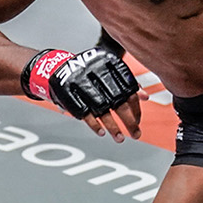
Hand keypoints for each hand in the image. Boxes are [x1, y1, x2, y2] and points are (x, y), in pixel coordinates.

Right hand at [22, 47, 143, 141]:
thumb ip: (126, 84)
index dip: (135, 107)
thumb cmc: (91, 72)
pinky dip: (93, 124)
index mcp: (109, 62)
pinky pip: (84, 112)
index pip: (128, 89)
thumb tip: (145, 97)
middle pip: (118, 100)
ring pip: (101, 109)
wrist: (57, 67)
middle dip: (129, 120)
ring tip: (120, 139)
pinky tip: (103, 133)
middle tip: (137, 134)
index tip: (138, 120)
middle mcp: (96, 71)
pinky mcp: (68, 94)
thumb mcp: (108, 72)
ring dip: (113, 126)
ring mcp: (81, 83)